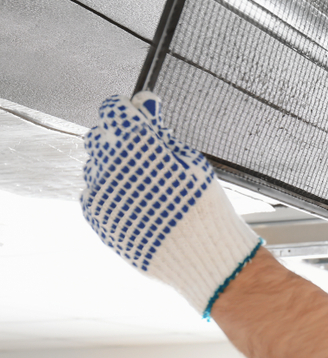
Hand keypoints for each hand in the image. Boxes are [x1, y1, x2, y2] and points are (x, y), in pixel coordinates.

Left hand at [81, 92, 262, 316]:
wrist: (202, 255)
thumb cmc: (203, 205)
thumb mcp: (190, 159)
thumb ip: (158, 129)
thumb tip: (142, 101)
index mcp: (135, 144)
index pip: (113, 110)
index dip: (130, 111)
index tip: (144, 118)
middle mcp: (109, 165)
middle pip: (100, 136)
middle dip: (119, 138)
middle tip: (147, 154)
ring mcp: (99, 193)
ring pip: (95, 166)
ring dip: (114, 167)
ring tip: (146, 184)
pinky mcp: (97, 217)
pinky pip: (94, 193)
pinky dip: (111, 192)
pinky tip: (138, 202)